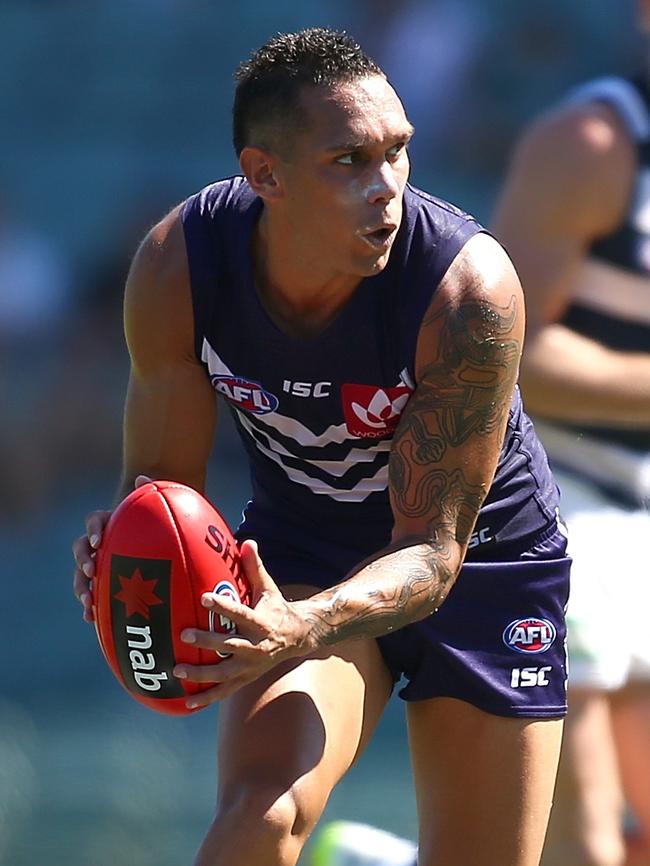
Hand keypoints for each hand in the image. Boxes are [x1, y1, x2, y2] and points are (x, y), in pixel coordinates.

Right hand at [72, 475, 150, 622]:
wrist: (162, 535)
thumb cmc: (160, 518)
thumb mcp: (159, 504)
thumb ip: (151, 492)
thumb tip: (142, 477)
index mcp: (109, 522)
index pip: (93, 521)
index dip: (93, 531)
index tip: (99, 542)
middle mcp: (100, 543)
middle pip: (80, 550)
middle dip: (82, 562)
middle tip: (92, 572)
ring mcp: (100, 564)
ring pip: (82, 575)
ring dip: (82, 587)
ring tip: (88, 602)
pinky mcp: (105, 582)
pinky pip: (93, 594)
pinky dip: (90, 606)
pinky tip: (91, 618)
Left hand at [173, 540, 313, 707]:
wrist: (298, 638)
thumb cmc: (275, 609)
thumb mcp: (268, 588)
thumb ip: (255, 568)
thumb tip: (246, 542)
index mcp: (261, 622)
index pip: (239, 613)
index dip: (223, 605)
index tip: (204, 596)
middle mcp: (256, 647)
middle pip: (229, 645)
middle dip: (206, 641)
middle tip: (183, 633)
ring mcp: (250, 666)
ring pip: (224, 674)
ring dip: (201, 674)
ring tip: (177, 670)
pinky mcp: (246, 678)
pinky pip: (225, 692)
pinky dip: (207, 698)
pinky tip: (187, 702)